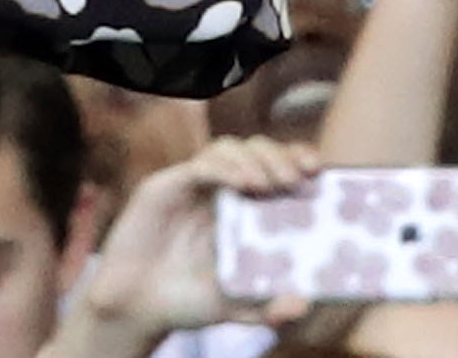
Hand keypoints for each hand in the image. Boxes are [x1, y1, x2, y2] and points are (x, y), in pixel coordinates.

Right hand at [54, 134, 320, 355]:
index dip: (298, 163)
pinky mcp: (167, 186)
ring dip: (253, 158)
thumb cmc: (188, 302)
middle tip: (295, 181)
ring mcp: (195, 187)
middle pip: (256, 150)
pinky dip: (223, 169)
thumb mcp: (239, 309)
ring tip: (266, 186)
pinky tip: (242, 186)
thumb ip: (270, 309)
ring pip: (227, 147)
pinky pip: (199, 166)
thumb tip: (303, 303)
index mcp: (248, 214)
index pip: (277, 170)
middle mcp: (224, 193)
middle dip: (280, 157)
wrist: (138, 304)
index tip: (319, 172)